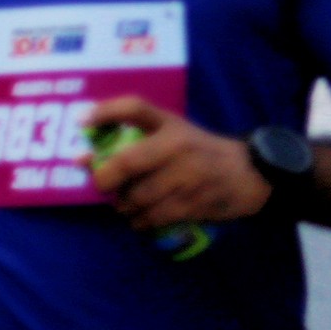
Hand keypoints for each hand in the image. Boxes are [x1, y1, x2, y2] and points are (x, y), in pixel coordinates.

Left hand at [85, 96, 272, 230]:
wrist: (249, 174)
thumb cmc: (201, 153)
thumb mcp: (173, 135)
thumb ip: (133, 143)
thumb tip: (81, 160)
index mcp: (171, 124)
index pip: (136, 108)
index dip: (106, 111)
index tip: (82, 121)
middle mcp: (177, 145)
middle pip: (126, 161)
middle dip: (106, 179)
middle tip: (106, 186)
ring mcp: (187, 175)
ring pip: (136, 196)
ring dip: (124, 206)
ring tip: (128, 205)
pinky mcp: (193, 203)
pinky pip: (152, 217)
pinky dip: (140, 221)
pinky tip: (143, 218)